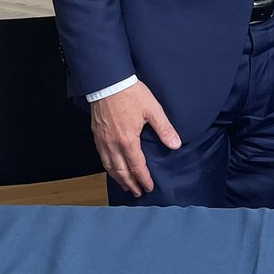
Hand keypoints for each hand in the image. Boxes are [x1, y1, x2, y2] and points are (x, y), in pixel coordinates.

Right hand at [90, 81, 180, 196]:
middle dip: (130, 184)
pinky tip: (112, 168)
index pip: (137, 167)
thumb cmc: (130, 93)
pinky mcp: (97, 135)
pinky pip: (102, 158)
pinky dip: (108, 168)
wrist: (107, 81)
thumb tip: (176, 144)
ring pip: (109, 167)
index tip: (149, 187)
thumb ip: (164, 129)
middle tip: (138, 193)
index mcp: (128, 141)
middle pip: (122, 172)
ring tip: (125, 185)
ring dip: (118, 179)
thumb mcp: (152, 109)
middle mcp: (113, 145)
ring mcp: (103, 141)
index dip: (144, 179)